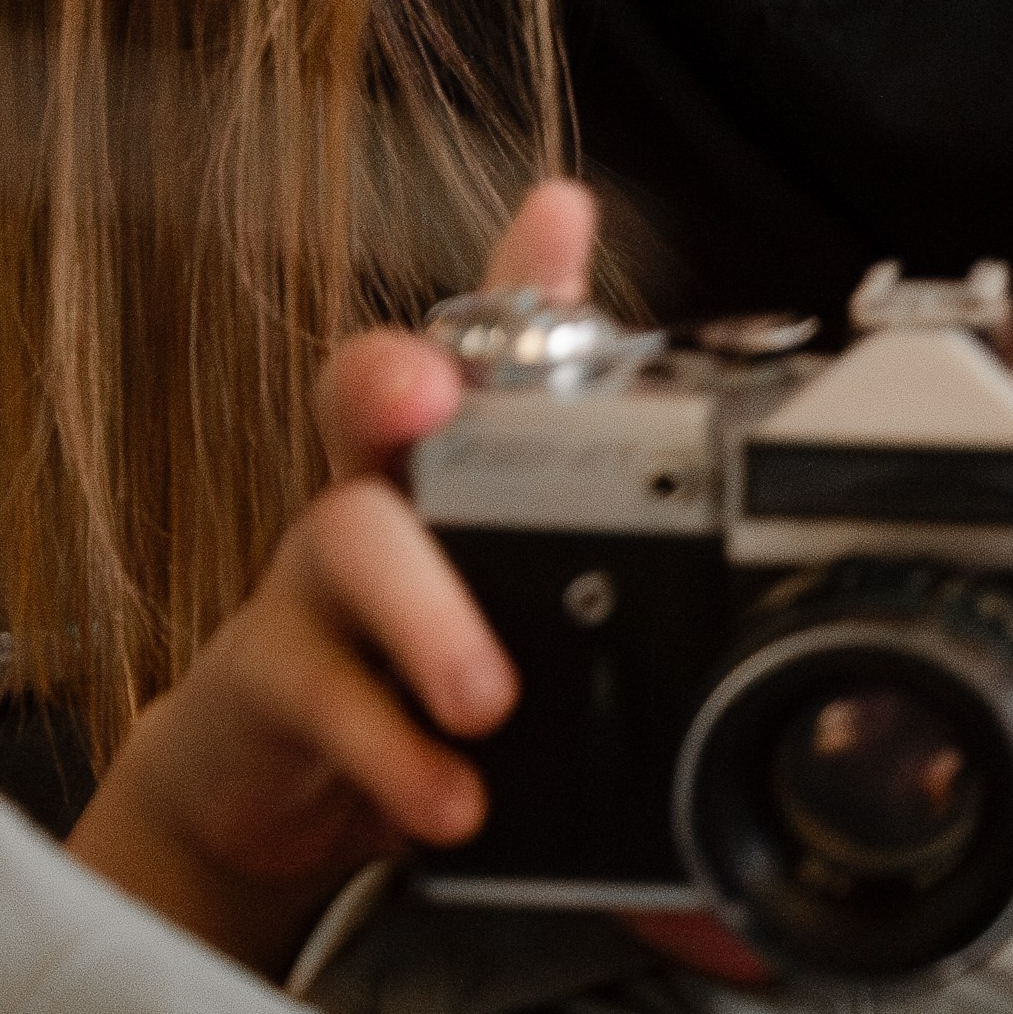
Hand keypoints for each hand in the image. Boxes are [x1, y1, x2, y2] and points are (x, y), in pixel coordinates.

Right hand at [70, 180, 598, 974]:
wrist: (277, 777)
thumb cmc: (422, 656)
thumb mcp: (528, 593)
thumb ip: (623, 545)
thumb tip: (743, 620)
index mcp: (456, 459)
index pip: (486, 337)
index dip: (523, 272)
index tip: (562, 216)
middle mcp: (378, 489)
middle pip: (369, 392)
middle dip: (398, 375)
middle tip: (436, 400)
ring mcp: (313, 582)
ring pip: (345, 542)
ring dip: (423, 613)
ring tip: (488, 697)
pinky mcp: (269, 681)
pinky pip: (319, 697)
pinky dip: (389, 754)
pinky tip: (449, 797)